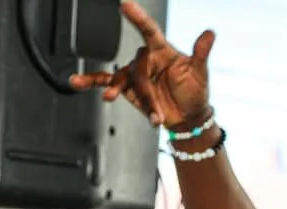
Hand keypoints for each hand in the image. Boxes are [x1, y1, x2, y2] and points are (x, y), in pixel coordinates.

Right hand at [68, 1, 214, 128]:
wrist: (188, 118)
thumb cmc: (195, 92)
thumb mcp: (201, 73)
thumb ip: (201, 53)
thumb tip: (210, 33)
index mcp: (163, 51)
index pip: (149, 30)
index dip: (138, 17)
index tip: (126, 5)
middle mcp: (147, 59)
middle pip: (137, 68)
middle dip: (147, 92)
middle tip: (158, 111)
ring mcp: (135, 73)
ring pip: (123, 79)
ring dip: (123, 93)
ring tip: (117, 100)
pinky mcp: (126, 87)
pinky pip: (104, 81)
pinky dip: (90, 82)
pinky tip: (76, 81)